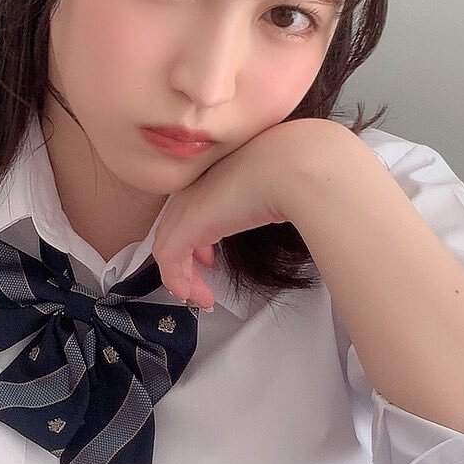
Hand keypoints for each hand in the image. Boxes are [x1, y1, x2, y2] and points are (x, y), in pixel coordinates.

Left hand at [151, 119, 322, 308]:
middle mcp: (196, 186)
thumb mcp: (275, 185)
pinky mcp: (186, 224)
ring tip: (200, 297)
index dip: (198, 238)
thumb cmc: (294, 169)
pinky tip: (189, 294)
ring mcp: (187, 204)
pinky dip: (177, 280)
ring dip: (184, 276)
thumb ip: (264, 199)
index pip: (193, 209)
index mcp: (214, 174)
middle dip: (186, 260)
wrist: (291, 166)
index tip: (209, 258)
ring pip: (169, 246)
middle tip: (198, 283)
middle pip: (176, 228)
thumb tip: (276, 211)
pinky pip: (170, 259)